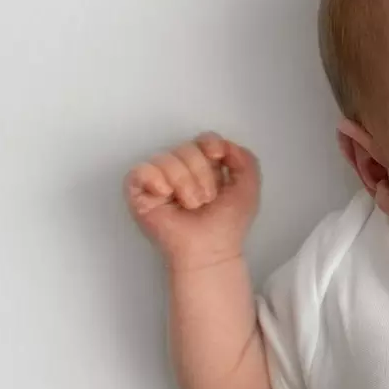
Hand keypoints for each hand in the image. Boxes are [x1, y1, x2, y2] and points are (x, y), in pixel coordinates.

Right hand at [124, 132, 259, 270]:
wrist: (211, 249)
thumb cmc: (228, 223)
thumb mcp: (248, 186)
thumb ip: (245, 159)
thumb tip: (223, 144)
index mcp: (205, 166)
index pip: (203, 139)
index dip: (210, 143)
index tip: (217, 157)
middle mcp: (181, 170)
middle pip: (186, 148)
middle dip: (201, 174)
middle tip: (205, 200)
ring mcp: (159, 181)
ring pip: (166, 158)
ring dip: (184, 183)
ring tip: (190, 205)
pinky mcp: (139, 193)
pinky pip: (141, 171)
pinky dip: (155, 179)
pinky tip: (165, 194)